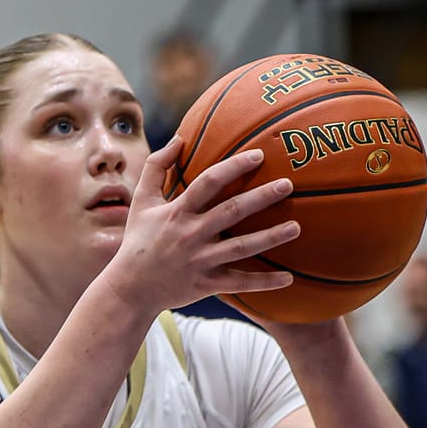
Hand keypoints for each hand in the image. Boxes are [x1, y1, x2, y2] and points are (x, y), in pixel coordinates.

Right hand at [106, 139, 300, 312]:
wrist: (129, 289)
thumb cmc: (137, 241)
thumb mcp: (141, 201)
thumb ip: (158, 167)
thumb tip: (180, 138)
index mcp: (178, 211)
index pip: (209, 182)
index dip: (234, 166)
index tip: (259, 155)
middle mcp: (191, 234)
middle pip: (231, 211)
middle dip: (261, 197)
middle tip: (288, 185)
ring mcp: (201, 261)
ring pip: (241, 248)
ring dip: (270, 237)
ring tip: (296, 227)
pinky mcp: (206, 284)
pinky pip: (240, 283)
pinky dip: (264, 283)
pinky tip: (289, 279)